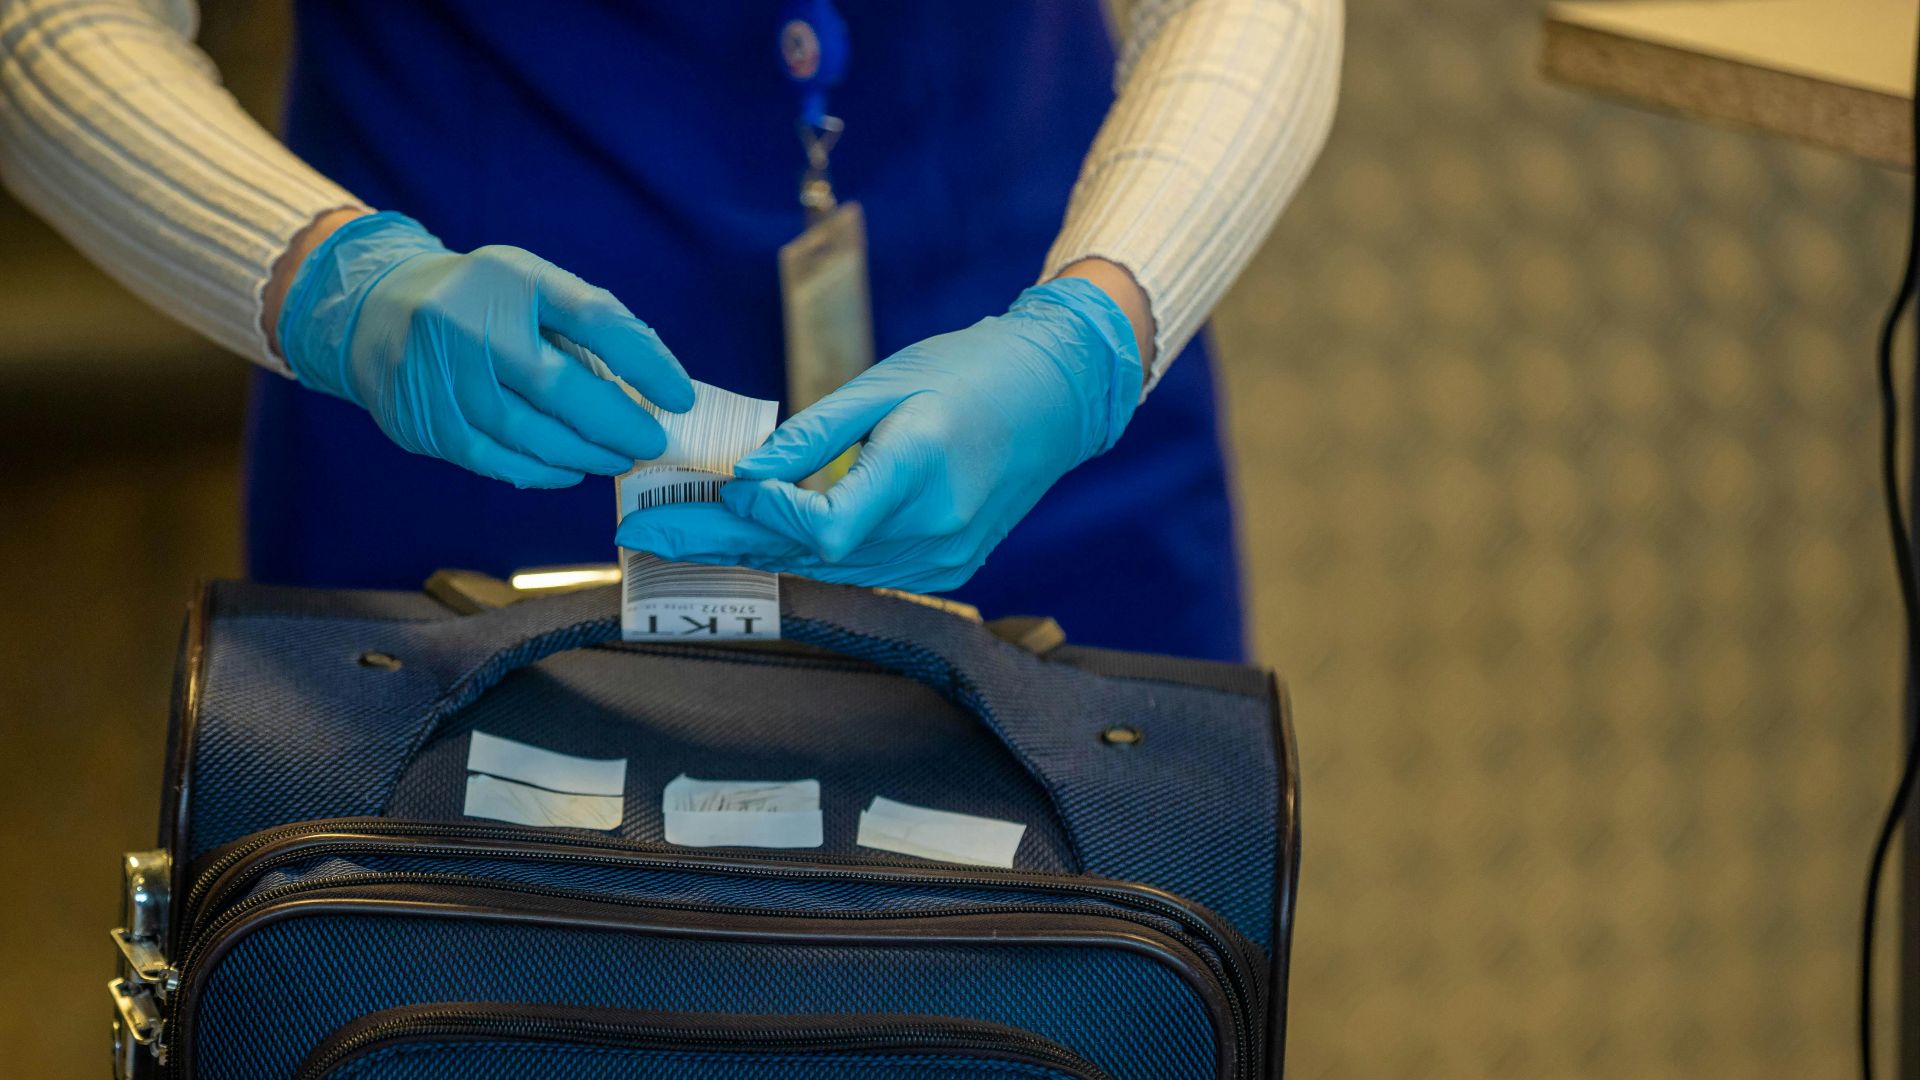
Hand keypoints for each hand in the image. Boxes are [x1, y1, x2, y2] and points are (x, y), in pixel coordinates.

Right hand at [276, 211, 693, 486]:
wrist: (373, 311)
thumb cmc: (480, 302)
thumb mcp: (530, 286)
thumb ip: (588, 324)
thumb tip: (657, 380)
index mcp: (510, 278)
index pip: (591, 317)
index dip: (643, 360)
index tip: (680, 397)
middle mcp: (469, 323)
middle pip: (557, 387)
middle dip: (616, 424)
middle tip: (650, 442)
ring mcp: (440, 376)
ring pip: (526, 433)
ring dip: (583, 454)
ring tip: (616, 458)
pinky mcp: (424, 421)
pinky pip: (494, 459)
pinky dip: (540, 471)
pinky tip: (569, 470)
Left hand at [615, 278, 1143, 591]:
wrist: (1055, 397)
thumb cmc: (969, 370)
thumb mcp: (885, 384)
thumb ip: (813, 437)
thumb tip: (743, 477)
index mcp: (920, 472)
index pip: (823, 528)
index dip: (763, 516)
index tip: (719, 487)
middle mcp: (933, 530)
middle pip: (808, 557)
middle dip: (720, 542)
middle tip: (642, 533)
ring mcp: (942, 559)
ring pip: (826, 570)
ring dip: (754, 552)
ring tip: (680, 536)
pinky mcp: (944, 567)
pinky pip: (857, 570)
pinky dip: (803, 553)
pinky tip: (752, 539)